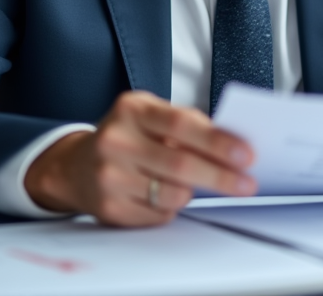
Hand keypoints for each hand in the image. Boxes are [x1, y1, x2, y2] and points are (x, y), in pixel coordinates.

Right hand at [23, 91, 256, 225]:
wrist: (75, 166)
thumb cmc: (126, 137)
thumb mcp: (149, 116)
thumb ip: (185, 124)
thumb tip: (232, 146)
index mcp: (132, 109)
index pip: (181, 124)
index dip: (217, 141)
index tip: (246, 154)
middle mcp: (116, 140)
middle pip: (180, 164)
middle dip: (221, 176)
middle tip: (247, 183)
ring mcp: (109, 175)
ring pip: (172, 194)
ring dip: (192, 192)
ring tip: (192, 184)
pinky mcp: (109, 207)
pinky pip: (159, 214)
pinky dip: (171, 208)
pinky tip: (162, 195)